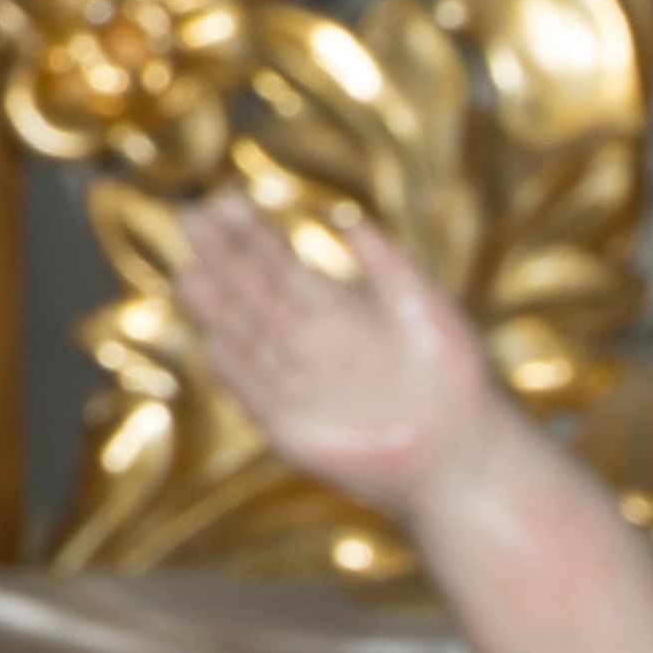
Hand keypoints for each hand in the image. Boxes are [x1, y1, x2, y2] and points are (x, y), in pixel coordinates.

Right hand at [177, 189, 495, 502]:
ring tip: (189, 275)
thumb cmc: (453, 379)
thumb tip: (351, 221)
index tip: (222, 199)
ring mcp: (294, 382)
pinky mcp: (291, 427)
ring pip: (244, 336)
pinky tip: (214, 341)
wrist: (463, 453)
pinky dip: (236, 369)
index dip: (248, 231)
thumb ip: (388, 266)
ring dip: (217, 309)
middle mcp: (305, 340)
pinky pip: (254, 392)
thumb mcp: (424, 309)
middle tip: (190, 215)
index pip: (276, 259)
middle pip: (250, 289)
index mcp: (333, 305)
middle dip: (221, 256)